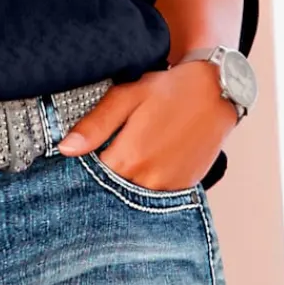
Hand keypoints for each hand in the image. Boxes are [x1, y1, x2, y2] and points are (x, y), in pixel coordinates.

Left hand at [55, 61, 240, 190]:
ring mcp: (168, 187)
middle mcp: (147, 180)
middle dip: (102, 178)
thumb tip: (65, 149)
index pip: (90, 178)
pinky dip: (147, 184)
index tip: (82, 156)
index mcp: (128, 158)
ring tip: (130, 154)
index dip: (82, 167)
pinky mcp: (184, 187)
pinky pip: (156, 195)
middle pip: (111, 189)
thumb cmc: (170, 89)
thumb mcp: (127, 97)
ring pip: (133, 195)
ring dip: (126, 182)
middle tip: (109, 151)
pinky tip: (148, 162)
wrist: (218, 91)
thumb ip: (95, 125)